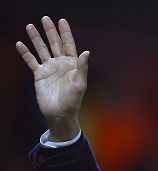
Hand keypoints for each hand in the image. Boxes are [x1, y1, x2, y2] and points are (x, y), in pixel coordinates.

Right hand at [16, 16, 89, 140]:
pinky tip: (20, 44)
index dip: (65, 33)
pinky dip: (25, 53)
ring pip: (42, 49)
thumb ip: (82, 68)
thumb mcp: (80, 84)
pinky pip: (31, 61)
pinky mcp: (39, 75)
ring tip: (30, 26)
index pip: (69, 45)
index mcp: (72, 64)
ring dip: (36, 38)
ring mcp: (49, 68)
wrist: (60, 113)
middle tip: (45, 18)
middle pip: (54, 44)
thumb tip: (86, 52)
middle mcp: (61, 64)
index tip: (62, 21)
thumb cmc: (73, 100)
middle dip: (50, 31)